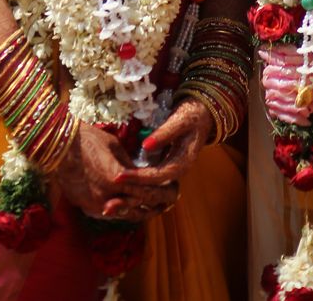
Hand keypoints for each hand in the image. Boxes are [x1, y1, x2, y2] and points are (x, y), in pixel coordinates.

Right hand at [54, 122, 176, 222]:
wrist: (59, 147)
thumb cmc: (88, 140)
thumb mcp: (115, 147)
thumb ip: (130, 165)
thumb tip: (143, 173)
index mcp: (119, 178)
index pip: (149, 190)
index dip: (164, 189)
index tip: (175, 186)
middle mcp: (110, 197)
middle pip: (142, 206)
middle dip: (159, 202)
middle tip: (172, 197)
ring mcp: (98, 206)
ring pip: (130, 215)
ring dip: (145, 210)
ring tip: (159, 204)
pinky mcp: (89, 209)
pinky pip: (114, 214)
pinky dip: (127, 211)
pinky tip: (135, 205)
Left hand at [99, 101, 213, 221]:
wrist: (201, 116)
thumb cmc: (190, 116)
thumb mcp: (179, 121)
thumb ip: (164, 134)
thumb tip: (145, 147)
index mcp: (182, 163)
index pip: (158, 176)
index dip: (138, 178)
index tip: (118, 177)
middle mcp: (177, 171)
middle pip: (154, 189)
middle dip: (132, 190)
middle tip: (110, 189)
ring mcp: (170, 171)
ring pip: (152, 189)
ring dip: (133, 193)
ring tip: (112, 196)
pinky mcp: (164, 168)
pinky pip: (150, 182)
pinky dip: (136, 186)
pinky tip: (121, 188)